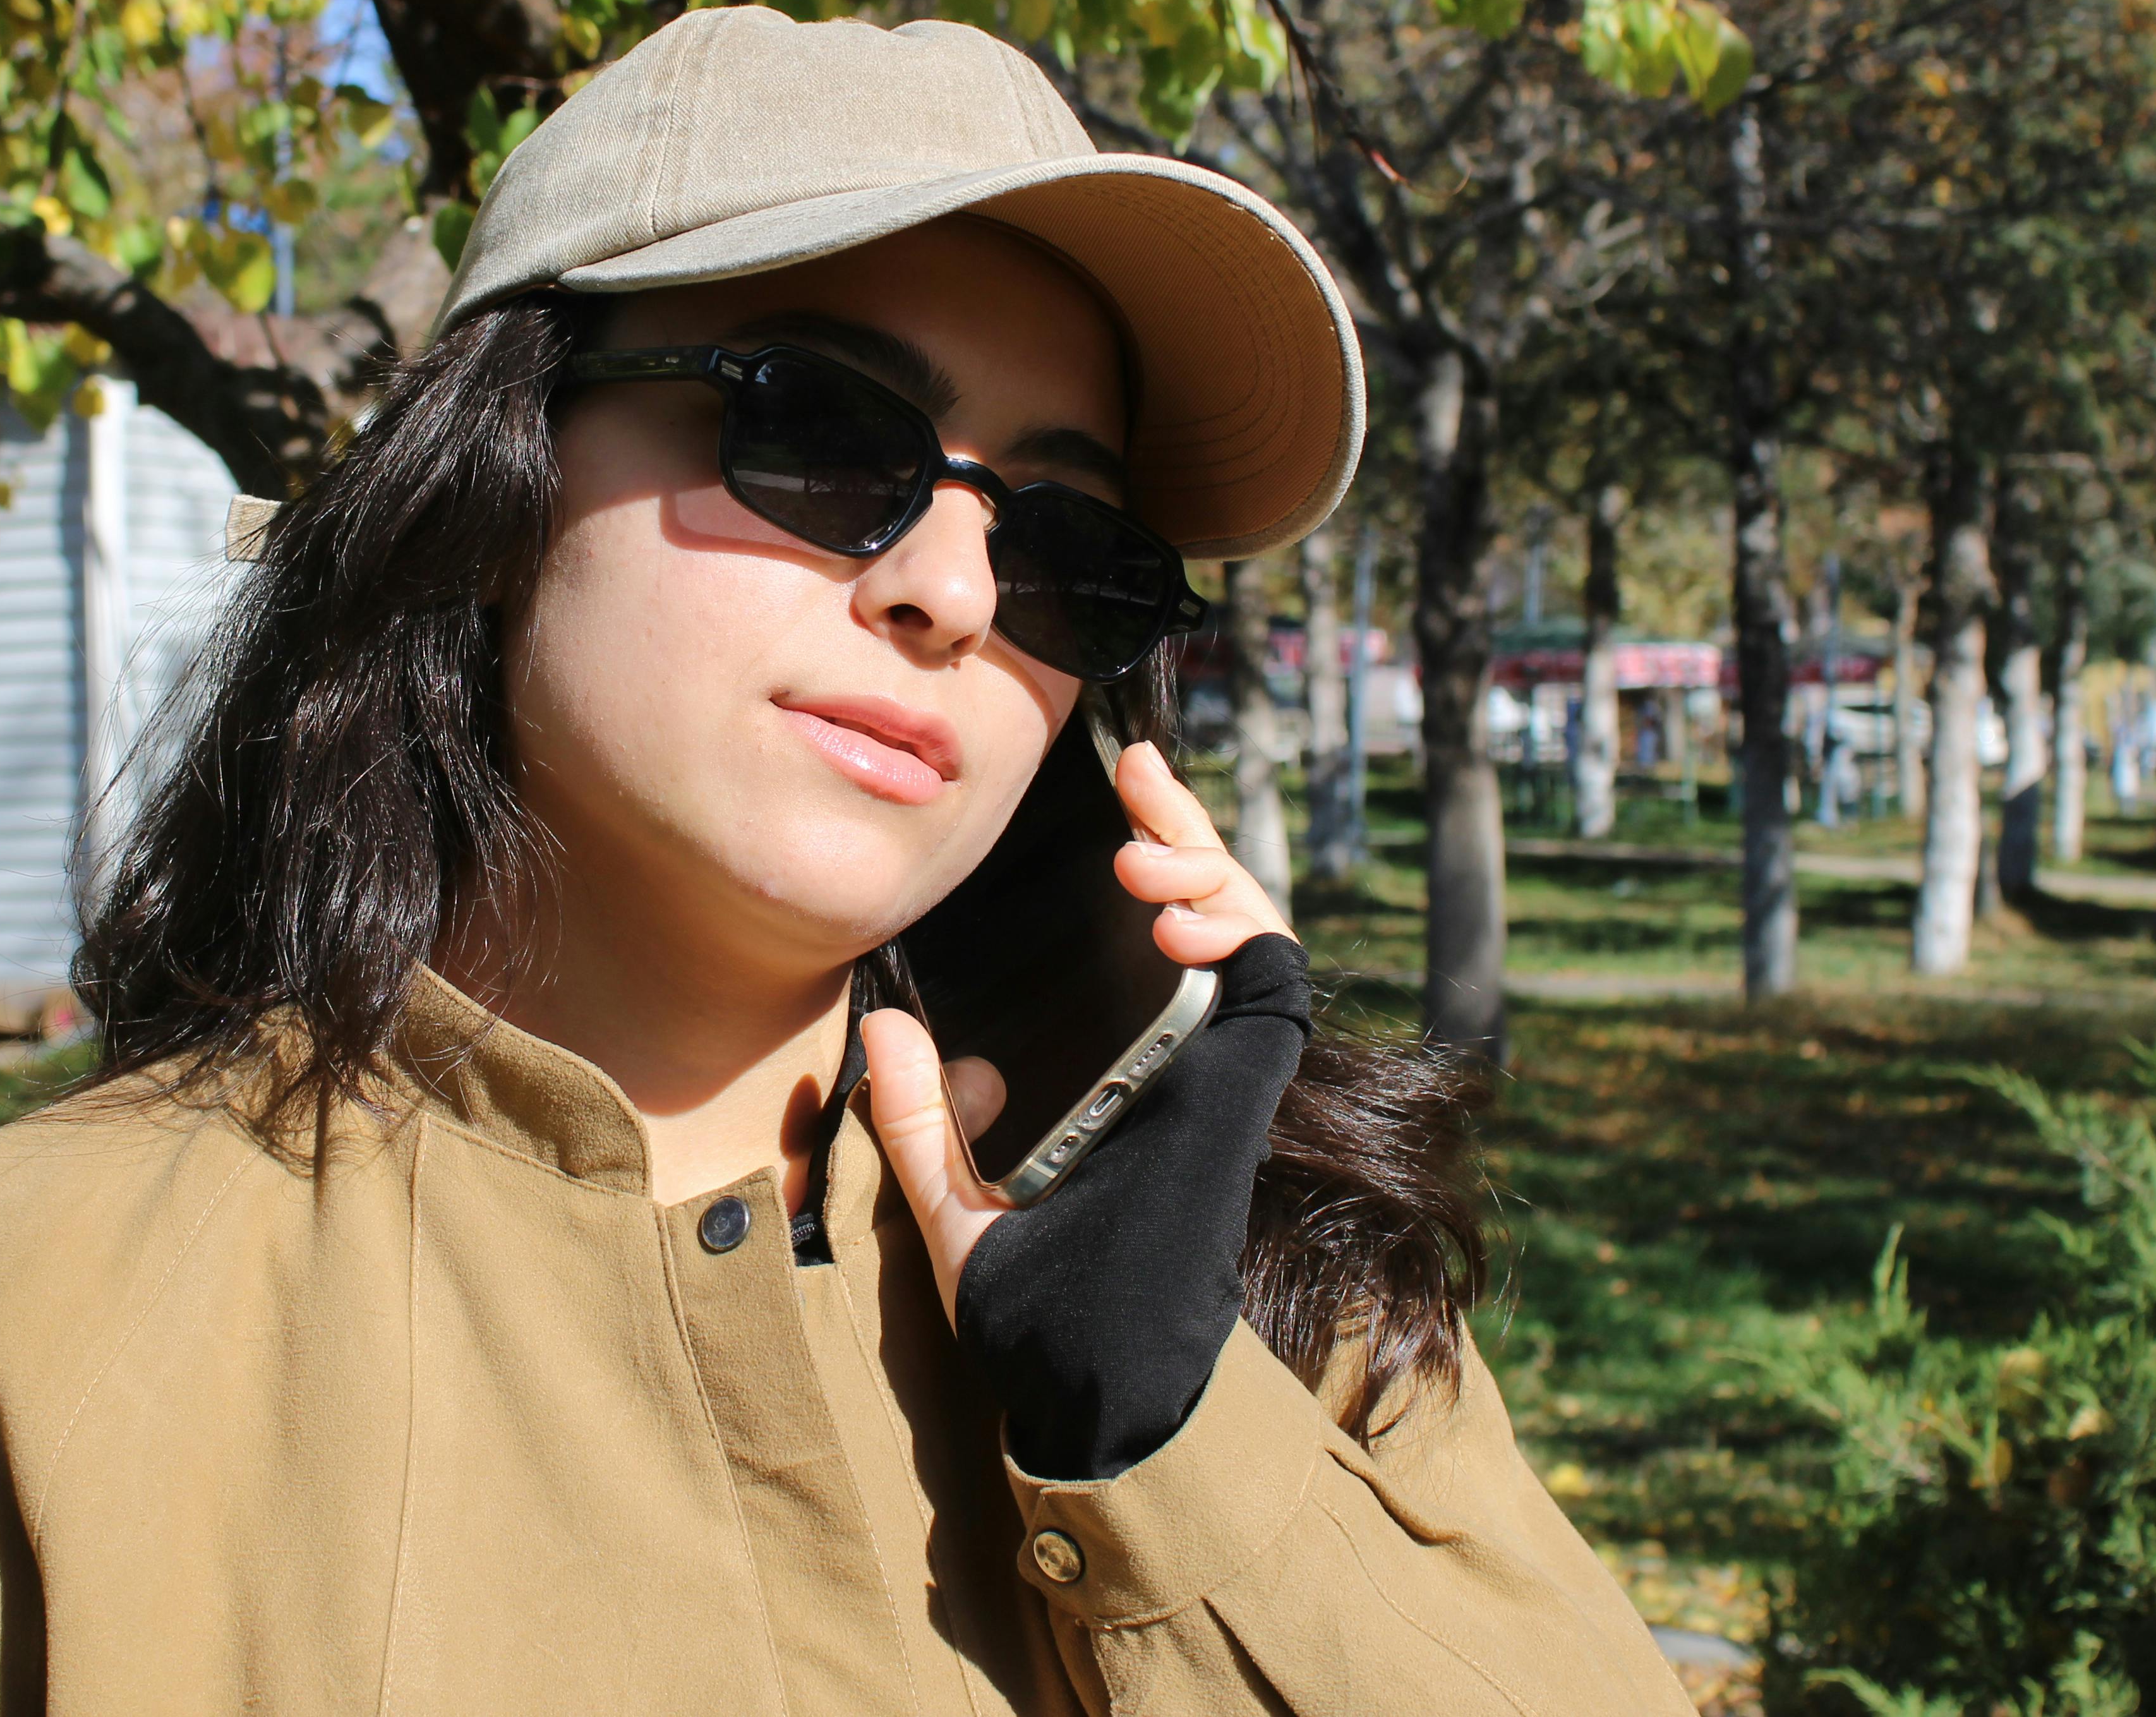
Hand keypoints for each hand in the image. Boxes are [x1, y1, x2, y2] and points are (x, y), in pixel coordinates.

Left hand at [859, 737, 1300, 1323]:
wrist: (1083, 1378)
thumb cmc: (1030, 1311)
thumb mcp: (952, 1199)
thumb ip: (921, 1115)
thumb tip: (884, 1026)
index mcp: (1128, 1071)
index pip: (1157, 935)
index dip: (1154, 850)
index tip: (1113, 790)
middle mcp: (1182, 1058)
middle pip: (1211, 905)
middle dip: (1184, 825)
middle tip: (1138, 777)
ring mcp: (1217, 1068)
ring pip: (1251, 925)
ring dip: (1205, 864)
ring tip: (1139, 859)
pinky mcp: (1241, 1086)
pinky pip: (1271, 983)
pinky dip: (1239, 927)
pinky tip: (1176, 915)